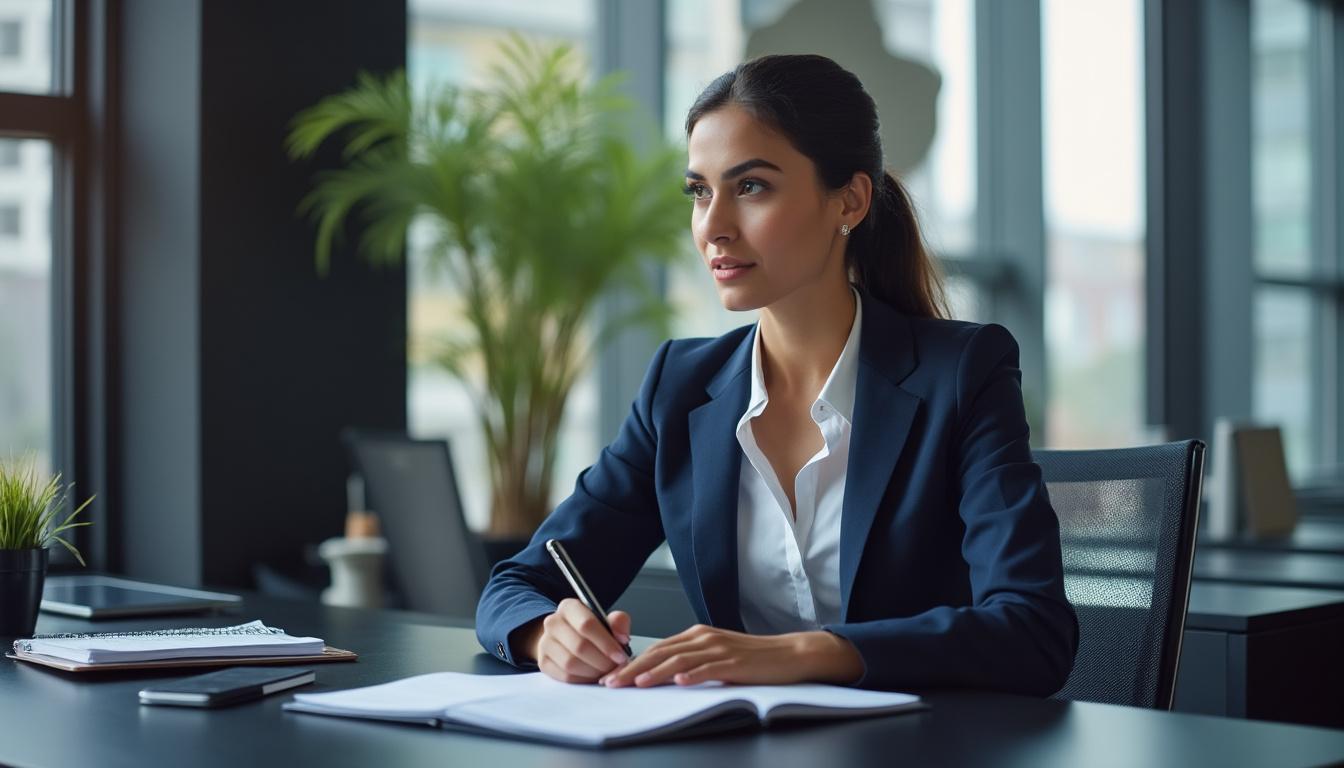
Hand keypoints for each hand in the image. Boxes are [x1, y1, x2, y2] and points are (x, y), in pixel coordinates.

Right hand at [524, 599, 631, 683]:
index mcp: (569, 607)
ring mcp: (545, 643)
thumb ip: (618, 622)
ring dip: (593, 672)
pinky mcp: (543, 662)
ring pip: (571, 663)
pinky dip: (583, 679)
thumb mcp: (606, 620)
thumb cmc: (590, 630)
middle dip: (602, 661)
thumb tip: (622, 637)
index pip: (586, 624)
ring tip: (605, 671)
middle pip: (579, 646)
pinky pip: (565, 676)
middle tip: (615, 667)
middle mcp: (553, 622)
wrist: (566, 639)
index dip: (606, 643)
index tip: (621, 656)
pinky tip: (593, 675)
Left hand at [598, 624, 863, 687]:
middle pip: (661, 652)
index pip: (658, 648)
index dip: (633, 662)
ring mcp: (719, 649)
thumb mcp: (717, 655)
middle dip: (633, 668)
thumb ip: (692, 660)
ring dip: (654, 673)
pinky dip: (692, 675)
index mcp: (698, 635)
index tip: (613, 675)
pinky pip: (709, 668)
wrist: (789, 653)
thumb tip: (665, 675)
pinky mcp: (735, 662)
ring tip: (635, 684)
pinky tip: (678, 682)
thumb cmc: (754, 658)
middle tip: (612, 682)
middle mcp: (704, 638)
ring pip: (679, 660)